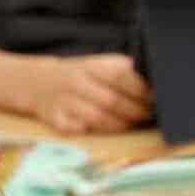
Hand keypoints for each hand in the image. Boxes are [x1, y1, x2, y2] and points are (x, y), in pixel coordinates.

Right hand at [29, 53, 152, 134]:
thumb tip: (154, 85)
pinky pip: (79, 130)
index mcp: (91, 66)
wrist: (38, 82)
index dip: (141, 90)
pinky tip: (106, 129)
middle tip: (149, 116)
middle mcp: (77, 82)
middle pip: (112, 101)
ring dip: (121, 125)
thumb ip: (122, 71)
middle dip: (136, 112)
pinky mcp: (56, 120)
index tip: (155, 99)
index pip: (120, 77)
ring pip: (98, 118)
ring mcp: (65, 102)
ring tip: (133, 124)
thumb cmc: (80, 75)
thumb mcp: (98, 64)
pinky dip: (94, 131)